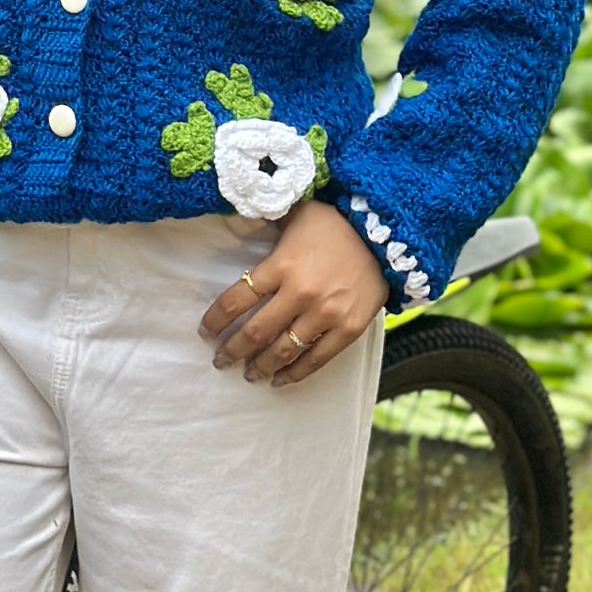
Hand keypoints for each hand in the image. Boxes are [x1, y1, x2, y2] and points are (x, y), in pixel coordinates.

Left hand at [200, 200, 387, 385]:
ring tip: (249, 374)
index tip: (205, 331)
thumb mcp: (295, 212)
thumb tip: (239, 211)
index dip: (216, 319)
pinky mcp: (349, 329)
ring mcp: (327, 313)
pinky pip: (317, 359)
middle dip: (233, 350)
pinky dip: (296, 373)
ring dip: (261, 366)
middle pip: (256, 331)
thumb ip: (266, 218)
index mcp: (281, 264)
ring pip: (284, 350)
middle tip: (221, 360)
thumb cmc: (334, 221)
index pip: (237, 299)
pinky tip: (280, 380)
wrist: (386, 233)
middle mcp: (301, 292)